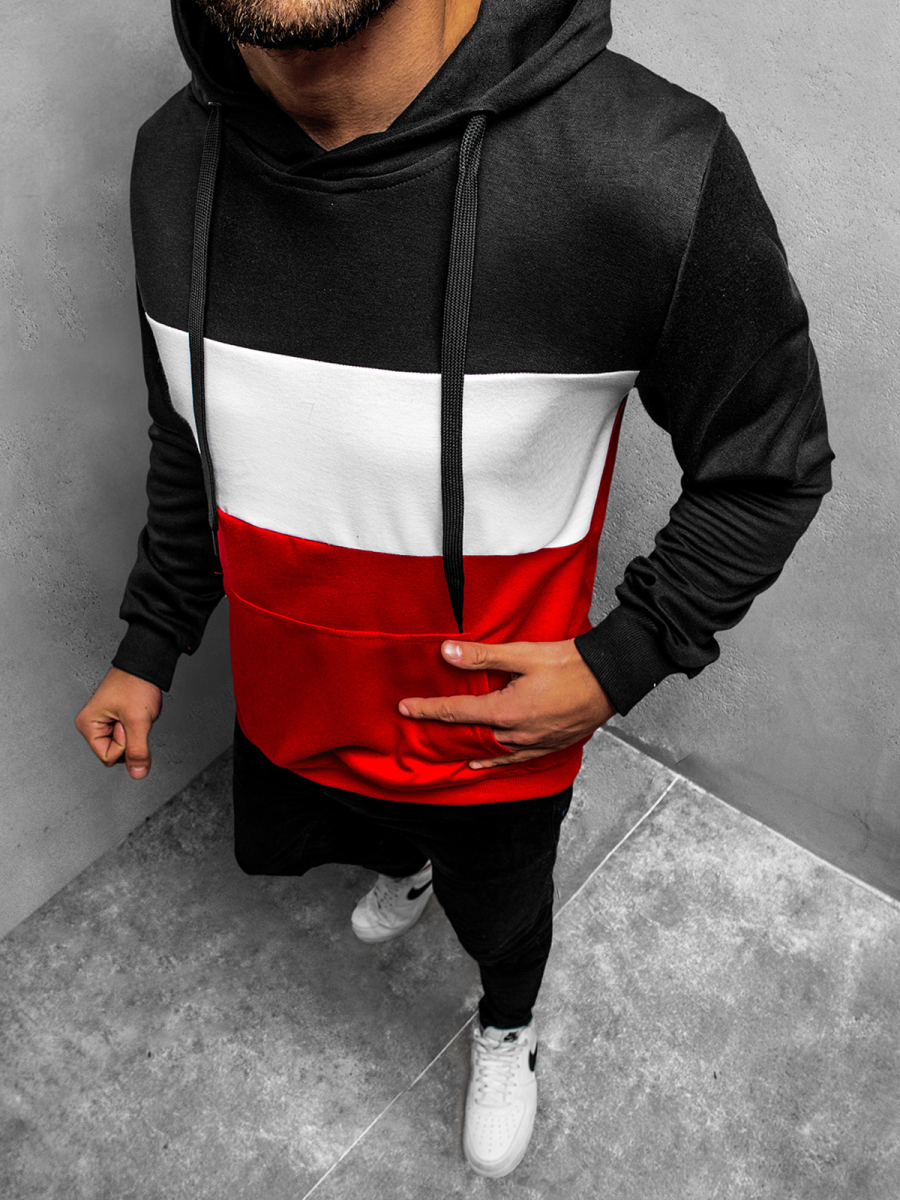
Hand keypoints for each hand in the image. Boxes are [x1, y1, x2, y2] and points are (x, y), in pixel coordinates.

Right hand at [75, 666, 162, 779]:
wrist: (145, 664)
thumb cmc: (136, 684)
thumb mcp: (138, 721)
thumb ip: (137, 751)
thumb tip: (138, 774)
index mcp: (88, 726)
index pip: (109, 757)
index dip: (125, 743)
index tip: (126, 721)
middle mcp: (92, 725)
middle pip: (115, 754)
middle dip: (130, 739)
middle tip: (131, 716)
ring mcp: (103, 723)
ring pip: (123, 746)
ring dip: (134, 733)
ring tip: (134, 713)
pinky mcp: (115, 720)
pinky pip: (128, 736)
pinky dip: (136, 728)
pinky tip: (136, 714)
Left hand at [399, 639, 614, 768]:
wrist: (611, 678)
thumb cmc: (570, 663)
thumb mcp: (522, 655)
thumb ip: (483, 657)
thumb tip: (446, 654)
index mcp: (506, 711)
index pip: (456, 712)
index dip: (427, 709)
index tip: (404, 708)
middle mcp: (516, 734)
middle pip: (470, 732)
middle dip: (443, 725)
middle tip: (418, 719)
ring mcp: (533, 743)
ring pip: (490, 747)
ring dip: (466, 742)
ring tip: (444, 740)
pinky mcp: (549, 745)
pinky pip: (514, 758)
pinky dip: (495, 761)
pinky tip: (482, 763)